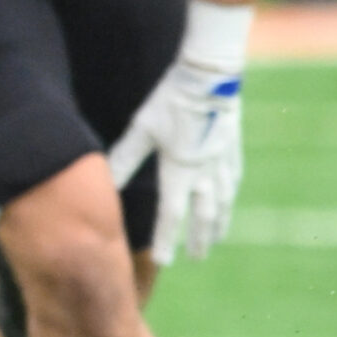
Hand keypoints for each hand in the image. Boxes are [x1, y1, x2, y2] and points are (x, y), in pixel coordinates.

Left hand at [109, 0, 249, 264]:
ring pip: (223, 201)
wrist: (210, 76)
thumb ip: (124, 159)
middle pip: (202, 214)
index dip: (166, 239)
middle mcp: (205, 171)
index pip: (171, 214)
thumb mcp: (142, 129)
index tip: (162, 260)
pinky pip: (233, 180)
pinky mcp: (232, 147)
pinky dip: (230, 197)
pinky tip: (228, 202)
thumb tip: (103, 183)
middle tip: (195, 258)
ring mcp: (222, 160)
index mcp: (180, 170)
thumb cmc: (170, 101)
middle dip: (197, 238)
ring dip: (217, 223)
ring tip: (214, 240)